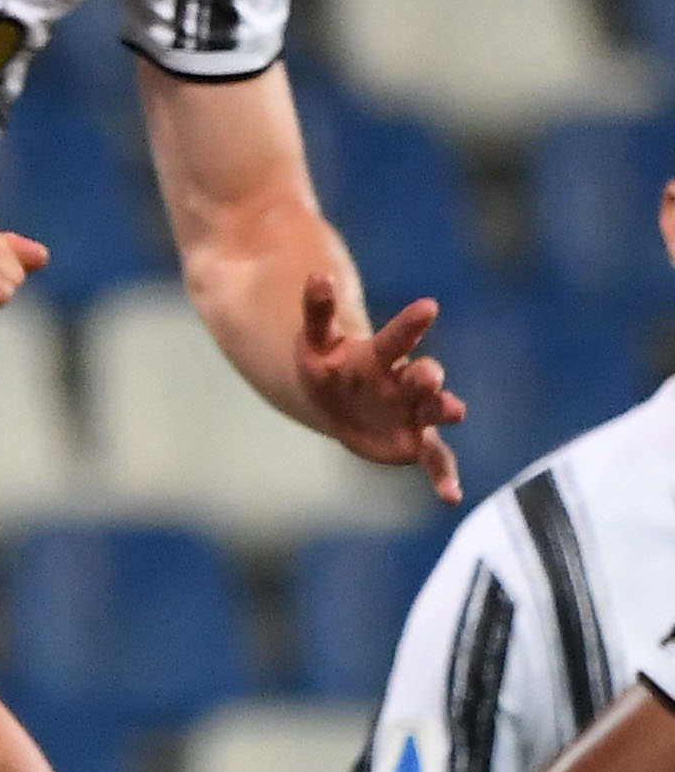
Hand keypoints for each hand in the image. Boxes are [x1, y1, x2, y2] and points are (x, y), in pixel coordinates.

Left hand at [298, 272, 464, 500]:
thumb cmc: (329, 364)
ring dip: (444, 410)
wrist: (338, 401)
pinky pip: (434, 459)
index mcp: (380, 354)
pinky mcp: (414, 442)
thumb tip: (318, 275)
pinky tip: (452, 496)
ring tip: (454, 410)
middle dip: (427, 376)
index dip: (411, 322)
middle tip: (430, 375)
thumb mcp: (316, 339)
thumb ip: (318, 310)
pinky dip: (444, 476)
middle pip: (420, 376)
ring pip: (434, 412)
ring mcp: (412, 412)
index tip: (429, 306)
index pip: (397, 336)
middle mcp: (404, 381)